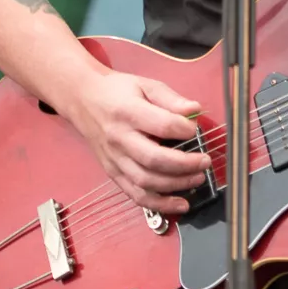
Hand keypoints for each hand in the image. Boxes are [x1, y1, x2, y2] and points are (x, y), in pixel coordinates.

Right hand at [64, 70, 207, 213]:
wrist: (82, 100)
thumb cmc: (117, 92)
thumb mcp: (145, 84)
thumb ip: (171, 98)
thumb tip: (195, 110)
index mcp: (127, 112)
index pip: (161, 125)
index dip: (184, 129)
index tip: (195, 129)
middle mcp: (118, 138)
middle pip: (154, 159)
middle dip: (185, 164)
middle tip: (205, 161)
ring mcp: (114, 159)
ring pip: (145, 181)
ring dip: (176, 185)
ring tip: (197, 179)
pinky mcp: (112, 172)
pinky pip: (135, 194)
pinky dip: (158, 204)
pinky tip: (179, 204)